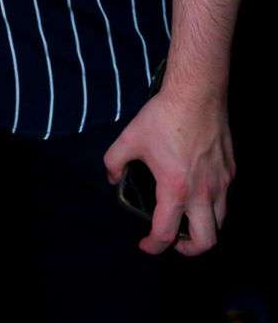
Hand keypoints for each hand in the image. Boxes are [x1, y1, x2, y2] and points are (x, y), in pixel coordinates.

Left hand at [104, 88, 233, 256]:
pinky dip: (214, 207)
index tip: (145, 245)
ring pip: (221, 223)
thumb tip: (112, 178)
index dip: (153, 246)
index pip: (166, 233)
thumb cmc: (163, 117)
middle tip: (175, 242)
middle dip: (190, 249)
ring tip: (188, 222)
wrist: (197, 94)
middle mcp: (203, 193)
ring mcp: (221, 183)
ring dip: (205, 229)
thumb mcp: (129, 138)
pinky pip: (225, 200)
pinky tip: (199, 194)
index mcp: (175, 190)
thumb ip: (114, 161)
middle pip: (207, 242)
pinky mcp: (230, 171)